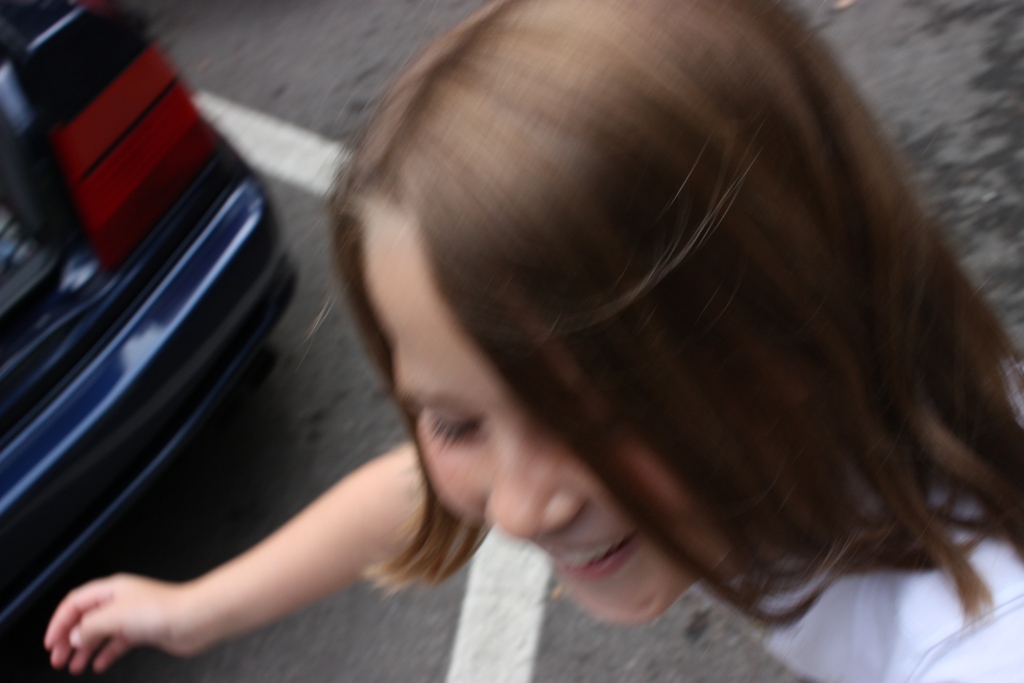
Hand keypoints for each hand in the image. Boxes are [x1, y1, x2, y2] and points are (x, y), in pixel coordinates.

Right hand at [44, 574, 202, 673]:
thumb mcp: (116, 615)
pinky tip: (99, 665)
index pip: (75, 602)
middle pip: (85, 619)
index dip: (59, 621)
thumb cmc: (164, 609)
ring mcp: (132, 616)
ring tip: (73, 666)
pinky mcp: (143, 631)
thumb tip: (75, 635)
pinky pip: (117, 643)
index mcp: (112, 589)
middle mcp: (121, 601)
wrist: (195, 619)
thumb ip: (91, 626)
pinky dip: (106, 654)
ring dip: (84, 649)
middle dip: (68, 638)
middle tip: (57, 657)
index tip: (50, 642)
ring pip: (100, 633)